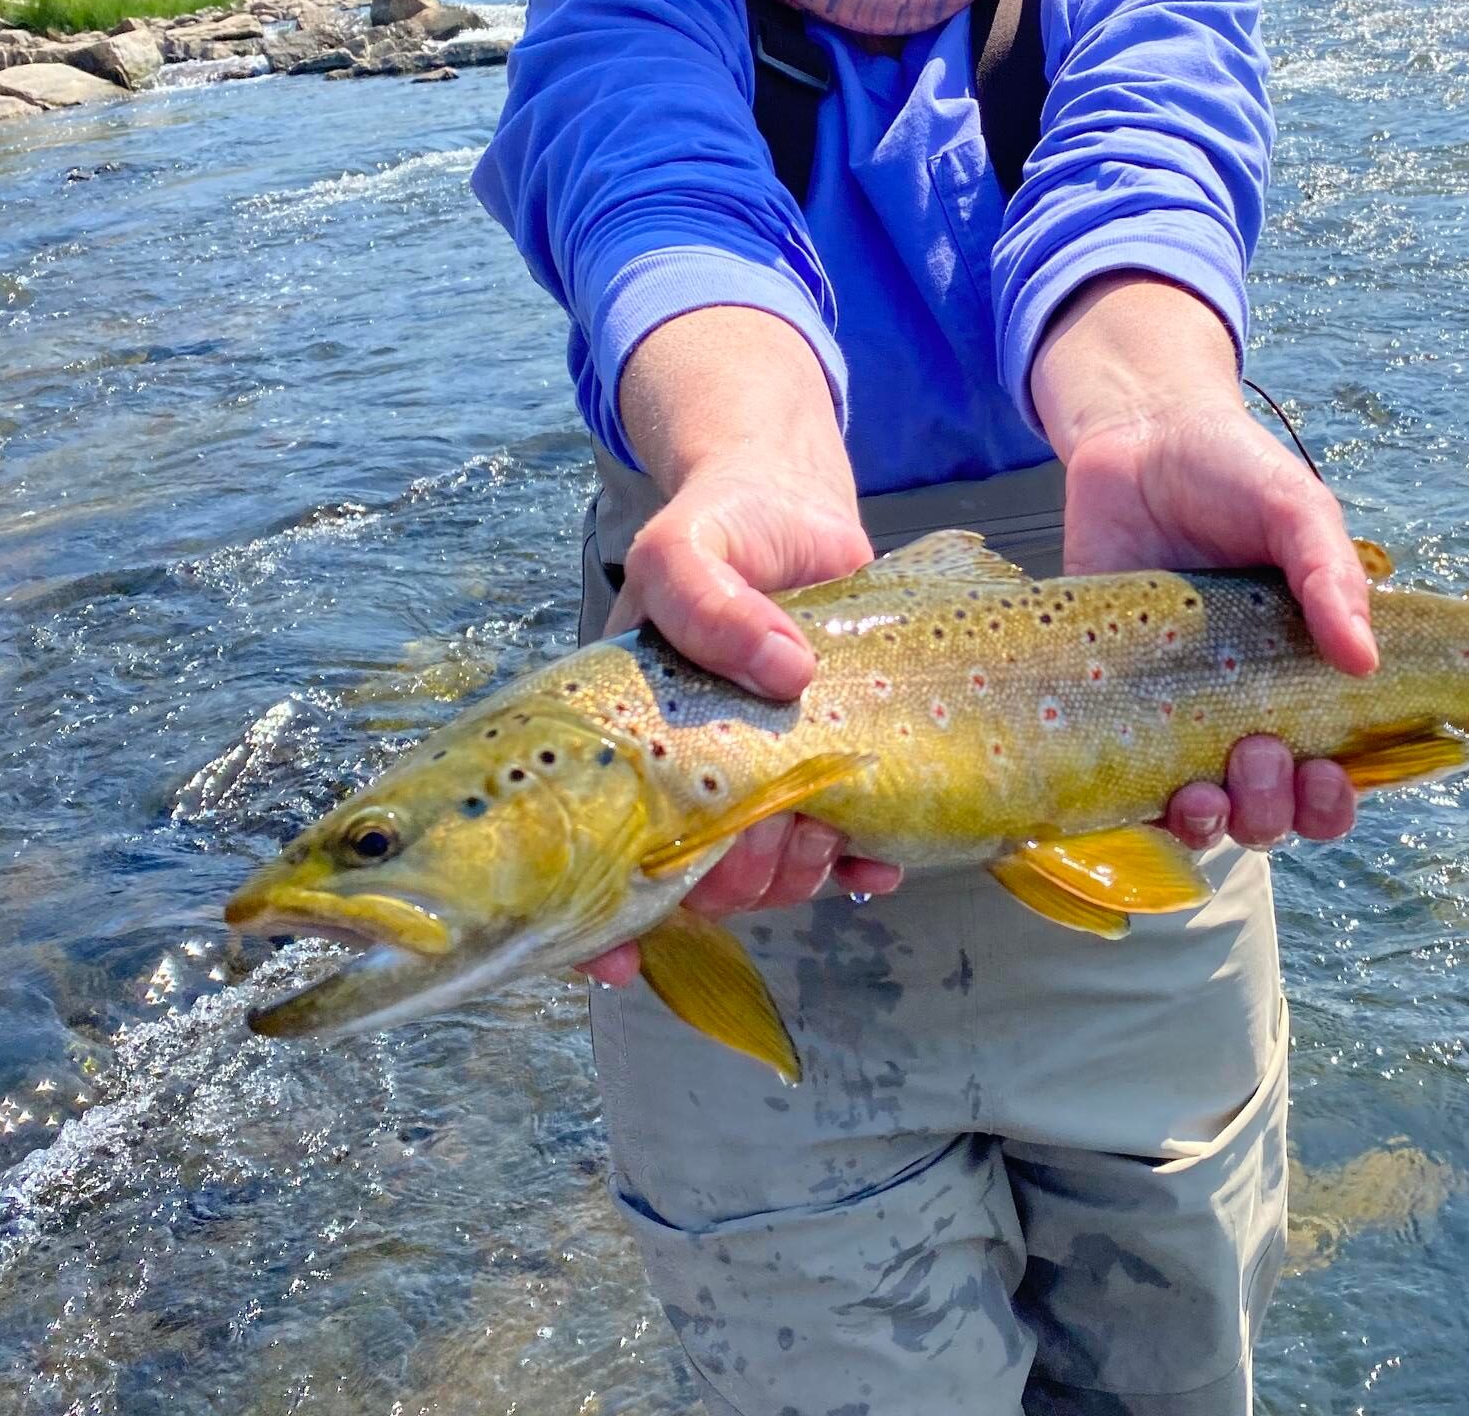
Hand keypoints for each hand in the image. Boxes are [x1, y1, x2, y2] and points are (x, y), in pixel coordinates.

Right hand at [578, 457, 901, 987]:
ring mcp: (761, 780)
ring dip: (798, 873)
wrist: (798, 514)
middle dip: (735, 877)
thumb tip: (784, 673)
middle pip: (694, 883)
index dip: (597, 922)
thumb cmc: (724, 530)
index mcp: (628, 741)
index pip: (591, 855)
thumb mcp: (690, 546)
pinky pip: (841, 854)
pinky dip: (862, 867)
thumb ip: (708, 599)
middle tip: (778, 816)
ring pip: (767, 879)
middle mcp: (687, 775)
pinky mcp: (827, 771)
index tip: (624, 955)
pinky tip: (877, 860)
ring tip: (827, 821)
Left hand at [1062, 394, 1372, 851]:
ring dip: (1211, 822)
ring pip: (1198, 812)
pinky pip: (1120, 778)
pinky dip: (1134, 801)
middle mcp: (1238, 706)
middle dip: (1271, 807)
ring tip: (1205, 787)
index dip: (1332, 801)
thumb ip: (1331, 575)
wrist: (1136, 438)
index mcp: (1299, 677)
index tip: (1328, 774)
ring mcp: (1168, 709)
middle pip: (1266, 810)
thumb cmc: (1231, 473)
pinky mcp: (1105, 697)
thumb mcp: (1296, 510)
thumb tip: (1365, 662)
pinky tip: (1142, 789)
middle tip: (1258, 747)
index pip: (1328, 775)